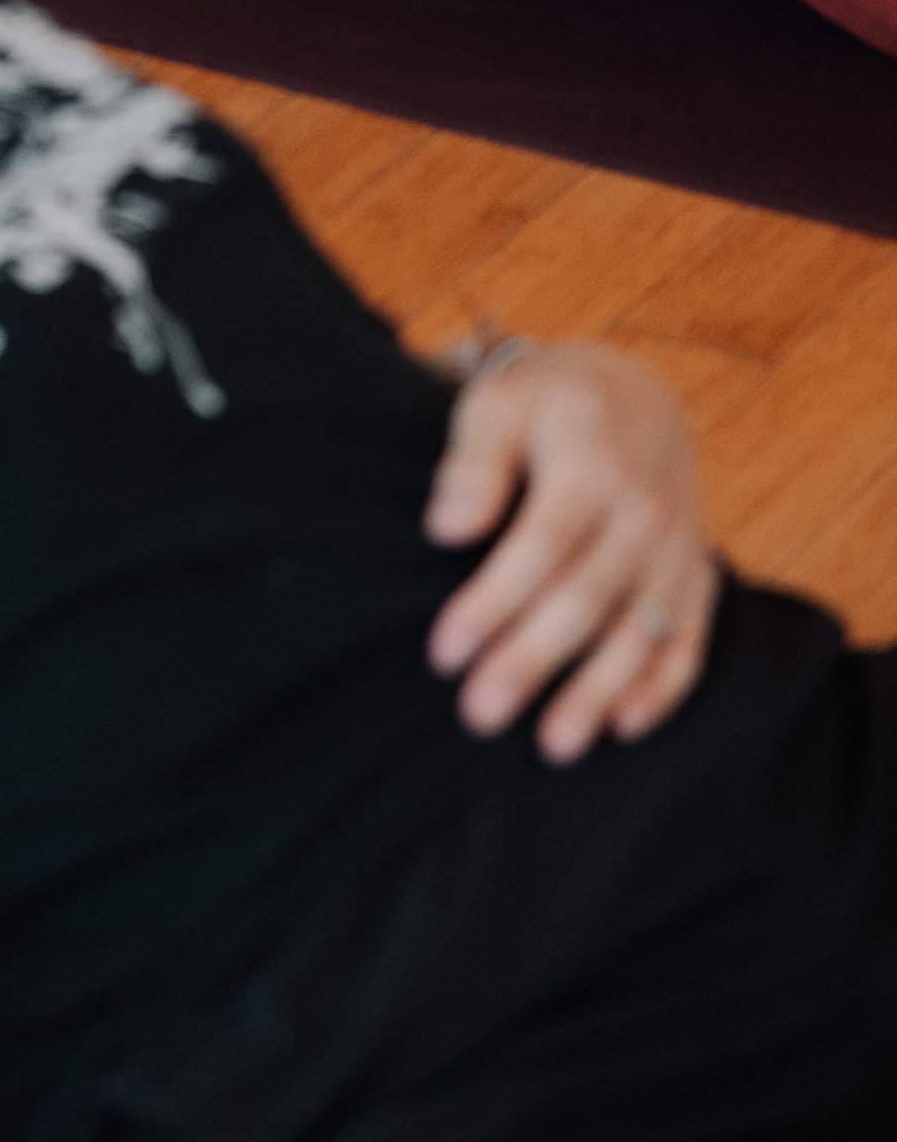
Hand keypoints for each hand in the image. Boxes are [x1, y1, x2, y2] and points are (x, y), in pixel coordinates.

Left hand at [424, 340, 717, 762]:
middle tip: (480, 715)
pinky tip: (625, 727)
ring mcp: (676, 550)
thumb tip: (447, 529)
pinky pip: (689, 640)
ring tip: (553, 746)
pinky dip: (663, 687)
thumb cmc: (543, 403)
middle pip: (585, 600)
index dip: (492, 605)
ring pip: (640, 632)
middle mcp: (644, 513)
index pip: (538, 548)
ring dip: (598, 691)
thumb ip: (473, 464)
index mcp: (591, 464)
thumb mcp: (498, 401)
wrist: (633, 396)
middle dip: (532, 662)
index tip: (444, 654)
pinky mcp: (696, 578)